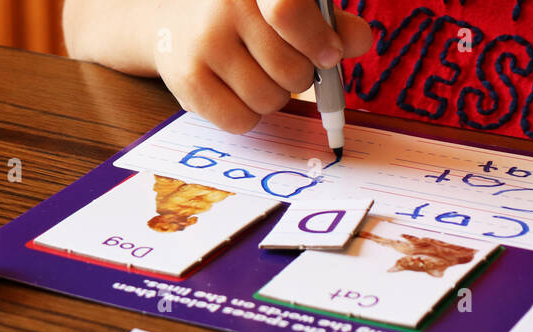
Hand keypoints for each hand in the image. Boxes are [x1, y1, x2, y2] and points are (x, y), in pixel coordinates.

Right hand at [153, 0, 371, 132]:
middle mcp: (224, 5)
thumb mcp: (288, 6)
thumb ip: (328, 22)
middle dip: (298, 78)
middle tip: (281, 65)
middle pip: (290, 69)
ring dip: (273, 98)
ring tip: (257, 76)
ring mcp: (203, 42)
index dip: (317, 40)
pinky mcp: (188, 78)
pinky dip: (248, 116)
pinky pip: (240, 120)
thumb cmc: (246, 16)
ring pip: (268, 100)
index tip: (328, 56)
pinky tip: (236, 92)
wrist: (174, 19)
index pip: (288, 10)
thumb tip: (358, 40)